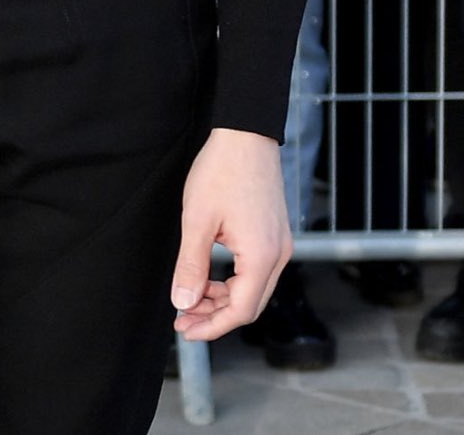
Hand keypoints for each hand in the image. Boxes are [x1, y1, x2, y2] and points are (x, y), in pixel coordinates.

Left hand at [171, 127, 290, 341]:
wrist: (246, 132)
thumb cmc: (221, 170)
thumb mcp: (197, 220)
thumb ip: (191, 266)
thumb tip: (182, 303)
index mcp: (262, 256)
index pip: (240, 311)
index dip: (211, 326)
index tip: (184, 330)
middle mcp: (279, 255)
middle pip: (250, 305)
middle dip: (215, 316)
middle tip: (183, 318)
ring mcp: (281, 244)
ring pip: (253, 289)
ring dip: (223, 298)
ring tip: (191, 296)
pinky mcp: (276, 233)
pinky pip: (257, 270)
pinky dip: (233, 280)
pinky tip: (210, 275)